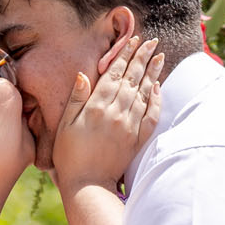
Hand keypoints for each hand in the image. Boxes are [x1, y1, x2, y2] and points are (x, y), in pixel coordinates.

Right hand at [51, 34, 163, 191]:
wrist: (87, 185)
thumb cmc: (69, 155)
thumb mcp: (65, 124)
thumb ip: (76, 98)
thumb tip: (83, 74)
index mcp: (96, 106)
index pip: (114, 74)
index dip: (124, 55)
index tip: (133, 40)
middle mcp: (116, 113)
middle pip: (132, 79)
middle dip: (142, 58)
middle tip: (152, 41)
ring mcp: (129, 126)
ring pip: (144, 93)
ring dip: (152, 73)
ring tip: (159, 57)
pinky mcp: (137, 140)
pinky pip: (151, 116)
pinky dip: (156, 100)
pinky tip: (159, 88)